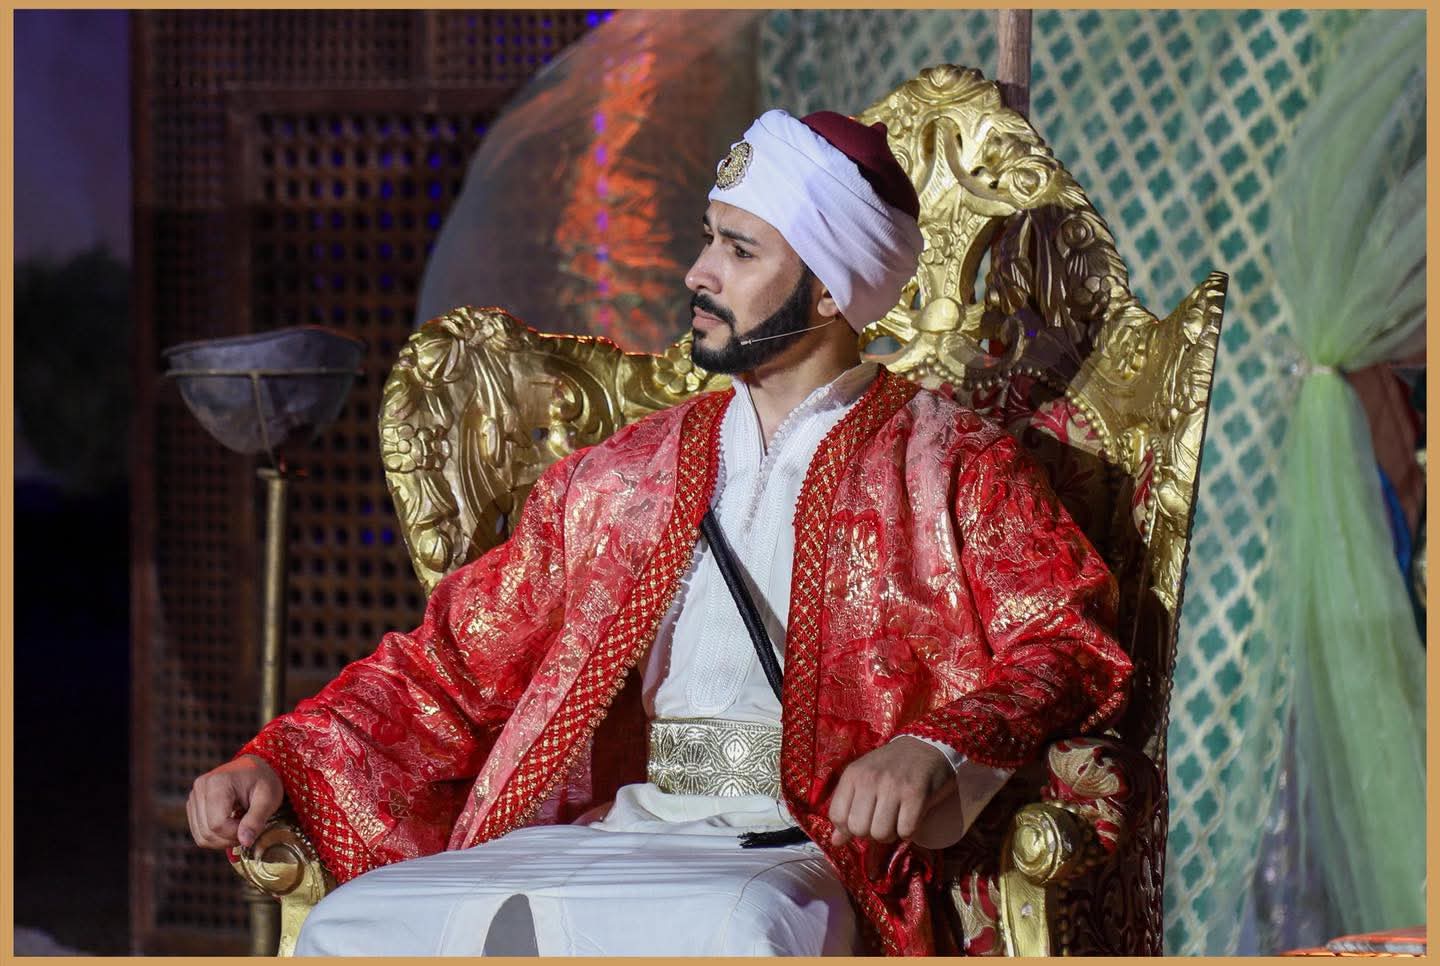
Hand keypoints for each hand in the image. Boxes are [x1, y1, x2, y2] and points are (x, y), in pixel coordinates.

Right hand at [187, 755, 283, 849]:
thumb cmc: (265, 780)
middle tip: (248, 829)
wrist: (256, 767)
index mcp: (217, 783)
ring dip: (222, 840)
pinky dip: (215, 836)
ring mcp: (194, 796)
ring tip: (240, 826)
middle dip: (230, 838)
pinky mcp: (193, 805)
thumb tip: (245, 842)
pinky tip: (231, 825)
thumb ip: (256, 820)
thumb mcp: (268, 798)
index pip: (218, 824)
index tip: (252, 826)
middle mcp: (200, 788)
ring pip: (201, 836)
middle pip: (207, 832)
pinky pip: (199, 833)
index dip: (235, 833)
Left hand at [828, 736, 953, 847]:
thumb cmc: (891, 766)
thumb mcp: (863, 779)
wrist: (926, 747)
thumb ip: (847, 807)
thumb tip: (835, 842)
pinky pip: (905, 831)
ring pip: (881, 833)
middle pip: (858, 829)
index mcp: (853, 774)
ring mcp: (893, 786)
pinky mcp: (916, 795)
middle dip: (870, 833)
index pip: (837, 816)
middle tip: (882, 821)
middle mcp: (870, 779)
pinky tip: (910, 819)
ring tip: (896, 821)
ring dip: (891, 834)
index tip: (863, 821)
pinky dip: (908, 832)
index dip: (848, 827)